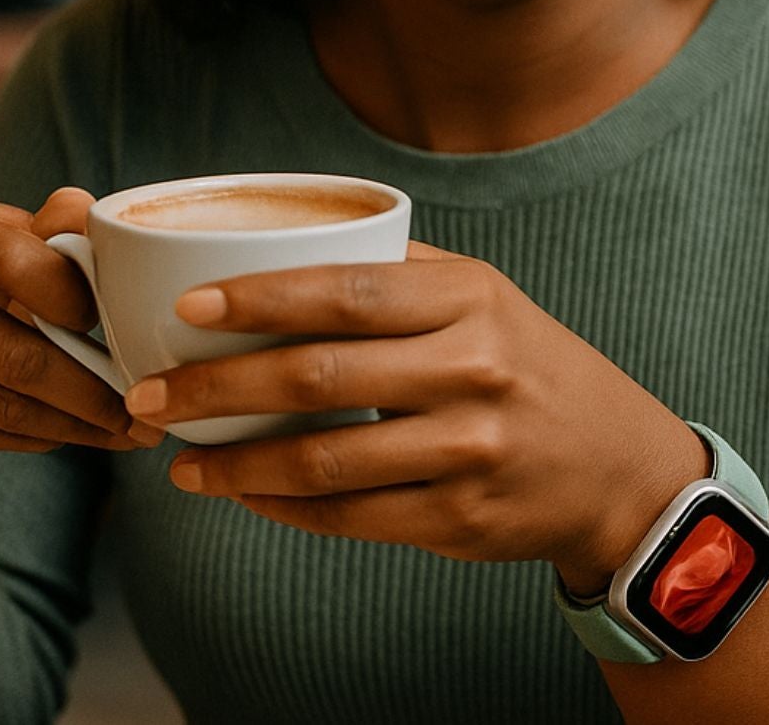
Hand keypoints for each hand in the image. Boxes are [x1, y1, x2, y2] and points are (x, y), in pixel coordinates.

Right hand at [0, 187, 164, 462]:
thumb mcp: (18, 235)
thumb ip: (59, 224)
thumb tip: (99, 223)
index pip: (14, 261)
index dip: (72, 296)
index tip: (106, 321)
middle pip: (13, 354)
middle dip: (93, 391)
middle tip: (148, 409)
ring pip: (1, 406)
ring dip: (75, 426)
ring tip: (128, 432)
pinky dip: (34, 440)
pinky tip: (66, 433)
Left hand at [124, 241, 708, 591]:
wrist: (617, 465)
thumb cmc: (531, 364)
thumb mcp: (487, 297)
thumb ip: (404, 271)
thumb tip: (291, 249)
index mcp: (472, 299)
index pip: (349, 290)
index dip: (261, 298)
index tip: (188, 306)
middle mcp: (473, 371)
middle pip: (322, 375)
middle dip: (219, 385)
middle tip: (151, 392)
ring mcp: (469, 451)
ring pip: (325, 460)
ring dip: (235, 462)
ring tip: (177, 456)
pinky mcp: (461, 520)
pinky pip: (350, 518)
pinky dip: (282, 508)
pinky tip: (242, 494)